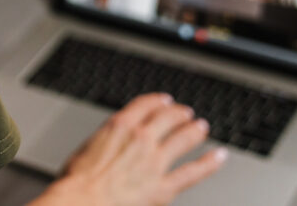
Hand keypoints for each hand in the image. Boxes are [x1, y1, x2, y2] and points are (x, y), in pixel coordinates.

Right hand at [32, 93, 226, 205]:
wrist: (81, 201)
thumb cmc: (77, 180)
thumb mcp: (87, 147)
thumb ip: (106, 142)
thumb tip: (112, 144)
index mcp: (119, 125)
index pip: (145, 105)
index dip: (158, 101)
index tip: (164, 101)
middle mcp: (141, 138)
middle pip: (168, 117)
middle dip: (179, 113)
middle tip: (186, 113)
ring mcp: (155, 162)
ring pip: (184, 138)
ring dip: (195, 130)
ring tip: (201, 127)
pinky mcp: (164, 187)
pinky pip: (193, 171)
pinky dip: (210, 162)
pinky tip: (219, 156)